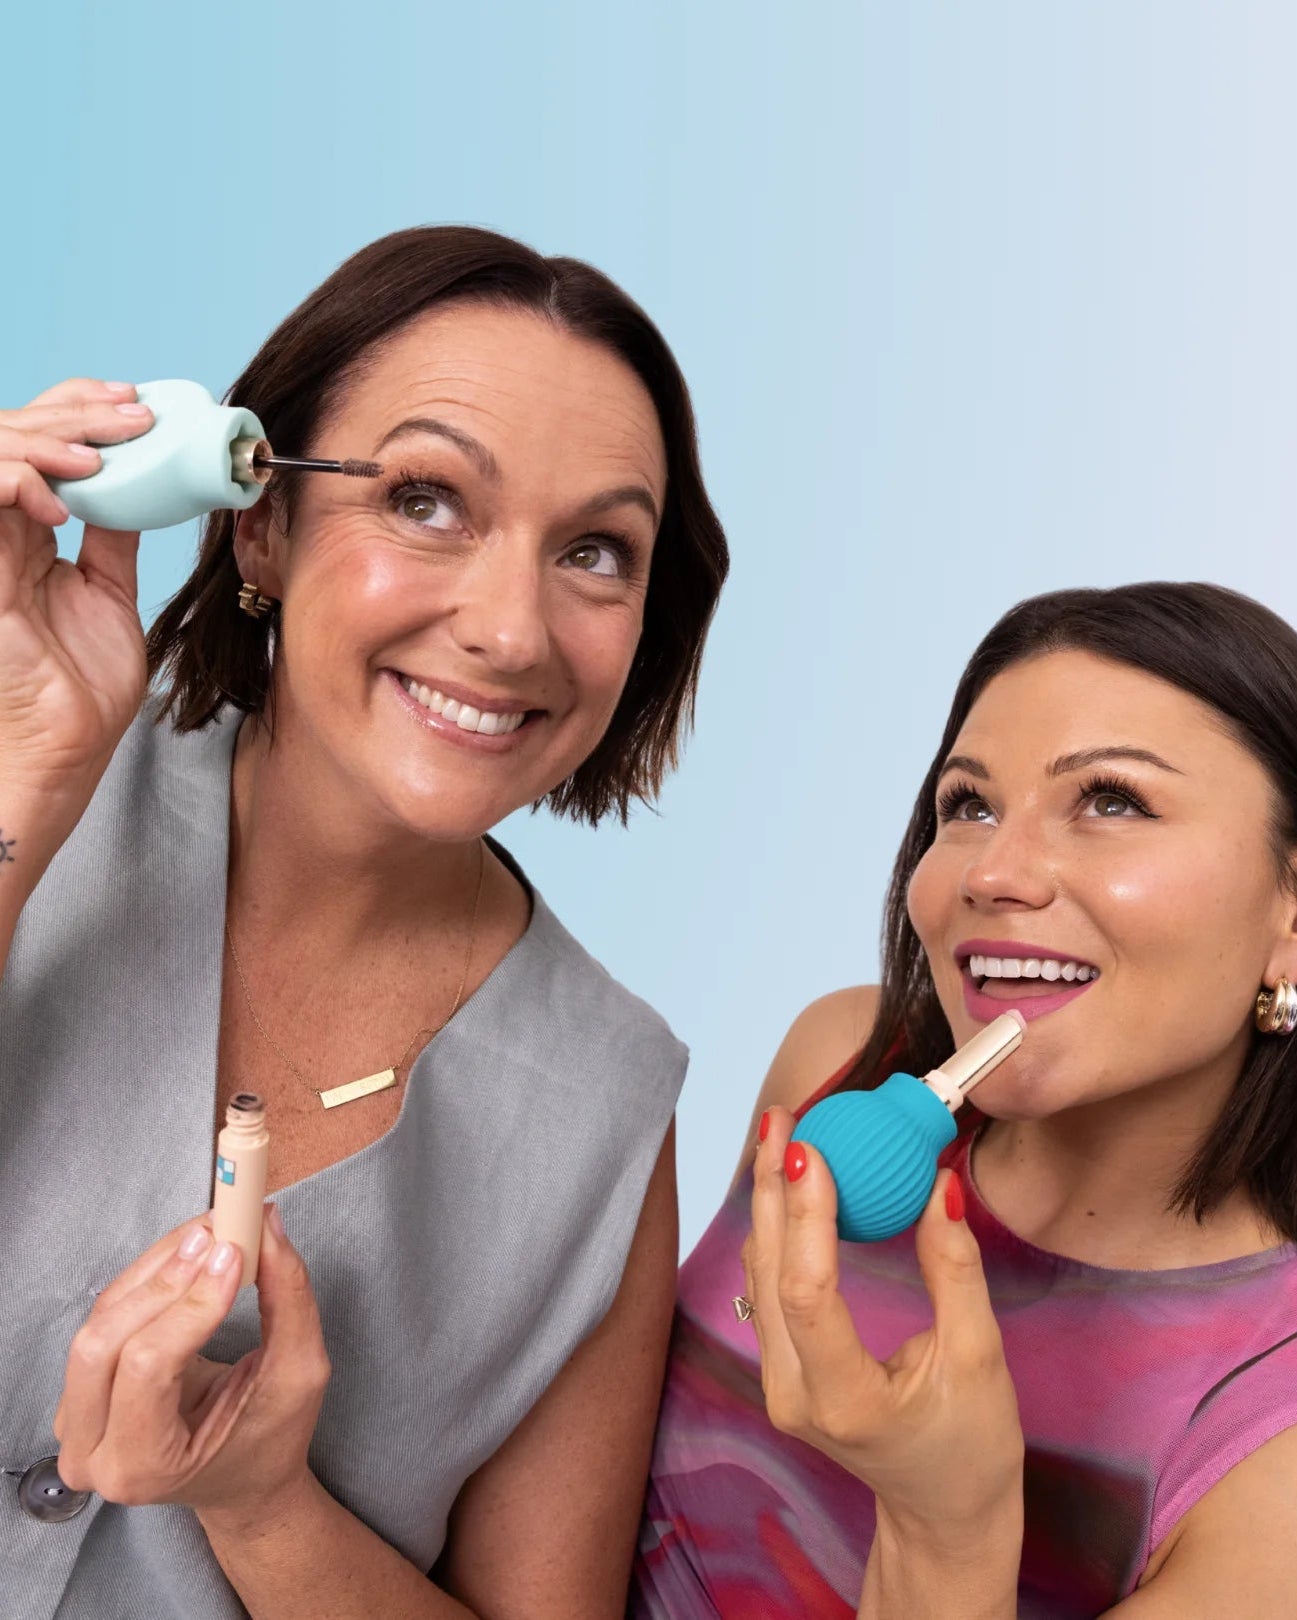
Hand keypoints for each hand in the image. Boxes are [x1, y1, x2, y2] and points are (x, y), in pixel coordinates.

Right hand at [0, 379, 152, 810]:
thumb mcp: (110, 593)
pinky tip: (60, 502)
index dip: (78, 412)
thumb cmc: (84, 686)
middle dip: (74, 414)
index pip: (37, 444)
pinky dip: (17, 480)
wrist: (66, 749)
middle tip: (131, 416)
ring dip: (46, 440)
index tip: (135, 406)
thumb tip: (137, 488)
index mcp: (27, 533)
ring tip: (99, 456)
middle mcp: (1, 532)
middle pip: (12, 434)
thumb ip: (112, 538)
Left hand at [53, 1204, 331, 1518]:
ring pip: (99, 1321)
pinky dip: (146, 1278)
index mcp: (143, 1467)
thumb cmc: (271, 1439)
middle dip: (164, 1280)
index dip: (189, 1304)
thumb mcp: (299, 1374)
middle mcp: (93, 1453)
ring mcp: (75, 1424)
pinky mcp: (79, 1391)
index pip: (147, 1368)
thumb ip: (288, 1299)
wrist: (241, 1481)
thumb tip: (266, 1224)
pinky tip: (187, 1255)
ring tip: (208, 1236)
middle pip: (104, 1343)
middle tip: (217, 1235)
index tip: (234, 1255)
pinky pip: (103, 1320)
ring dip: (155, 1269)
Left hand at [742, 1108, 1023, 1540]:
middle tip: (785, 1117)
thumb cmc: (971, 1446)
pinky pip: (768, 1288)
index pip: (808, 1294)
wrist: (943, 1514)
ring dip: (770, 1201)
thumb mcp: (981, 1359)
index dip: (805, 1216)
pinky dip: (779, 1229)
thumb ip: (955, 1272)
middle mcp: (794, 1394)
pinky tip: (791, 1183)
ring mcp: (778, 1385)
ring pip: (760, 1276)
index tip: (811, 1149)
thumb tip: (939, 1185)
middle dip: (773, 1187)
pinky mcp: (781, 1369)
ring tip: (781, 1132)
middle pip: (769, 1274)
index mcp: (845, 1399)